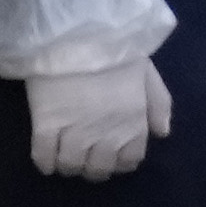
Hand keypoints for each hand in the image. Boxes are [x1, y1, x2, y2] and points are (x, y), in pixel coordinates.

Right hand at [17, 49, 164, 184]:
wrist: (78, 36)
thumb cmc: (115, 52)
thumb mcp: (149, 76)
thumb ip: (159, 106)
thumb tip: (161, 134)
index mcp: (134, 123)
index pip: (130, 159)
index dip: (120, 163)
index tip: (111, 158)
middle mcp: (108, 134)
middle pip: (100, 168)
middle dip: (94, 170)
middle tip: (86, 162)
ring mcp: (76, 131)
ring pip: (72, 164)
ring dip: (69, 167)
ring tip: (65, 160)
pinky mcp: (46, 124)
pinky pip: (44, 154)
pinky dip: (45, 163)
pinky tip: (46, 163)